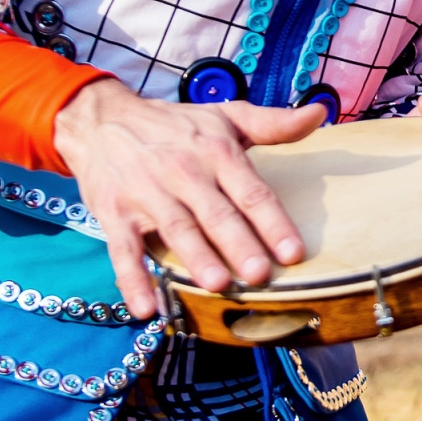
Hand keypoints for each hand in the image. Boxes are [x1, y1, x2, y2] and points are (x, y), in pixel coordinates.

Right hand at [52, 79, 329, 318]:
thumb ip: (273, 123)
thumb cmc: (175, 125)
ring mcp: (147, 194)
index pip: (251, 191)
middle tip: (260, 274)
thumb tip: (320, 114)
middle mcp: (184, 173)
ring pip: (176, 229)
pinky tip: (147, 306)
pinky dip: (132, 278)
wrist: (101, 119)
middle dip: (238, 243)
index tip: (293, 252)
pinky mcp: (114, 213)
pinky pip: (123, 250)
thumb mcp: (226, 116)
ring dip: (196, 257)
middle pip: (216, 213)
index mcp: (216, 152)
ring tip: (217, 284)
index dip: (273, 222)